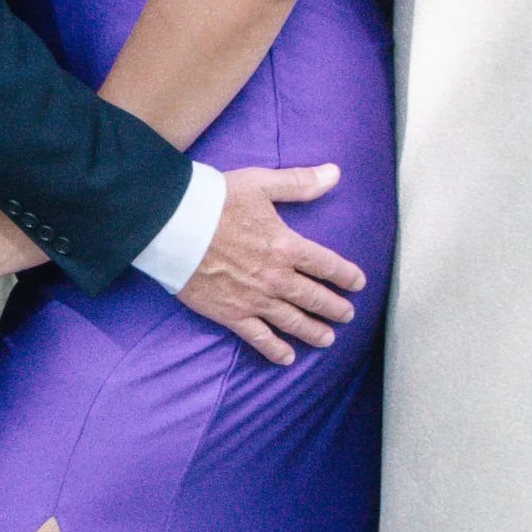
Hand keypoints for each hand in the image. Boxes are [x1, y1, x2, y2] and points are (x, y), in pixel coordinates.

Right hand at [178, 163, 363, 366]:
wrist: (173, 226)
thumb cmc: (216, 201)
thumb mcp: (261, 183)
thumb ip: (300, 182)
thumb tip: (335, 172)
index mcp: (286, 246)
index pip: (326, 264)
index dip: (345, 275)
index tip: (358, 283)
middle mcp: (276, 277)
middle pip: (314, 297)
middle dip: (334, 308)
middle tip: (348, 316)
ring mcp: (254, 299)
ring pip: (292, 321)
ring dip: (313, 332)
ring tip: (327, 339)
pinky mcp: (231, 314)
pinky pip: (259, 337)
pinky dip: (275, 350)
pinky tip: (287, 358)